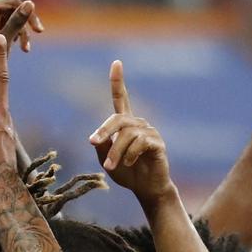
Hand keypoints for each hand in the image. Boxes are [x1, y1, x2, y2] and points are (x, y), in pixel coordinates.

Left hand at [0, 0, 42, 83]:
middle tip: (40, 31)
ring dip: (25, 30)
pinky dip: (21, 35)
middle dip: (26, 17)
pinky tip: (25, 49)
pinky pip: (14, 25)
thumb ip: (17, 23)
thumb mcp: (2, 42)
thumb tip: (31, 3)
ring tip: (28, 47)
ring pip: (16, 15)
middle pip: (12, 3)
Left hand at [87, 60, 173, 204]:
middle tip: (93, 143)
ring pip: (127, 134)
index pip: (122, 99)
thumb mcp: (106, 160)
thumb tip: (96, 138)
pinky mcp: (157, 144)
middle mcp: (139, 124)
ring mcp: (150, 132)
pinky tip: (130, 163)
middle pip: (118, 119)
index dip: (118, 81)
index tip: (116, 63)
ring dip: (116, 151)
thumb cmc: (127, 174)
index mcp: (126, 125)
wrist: (146, 189)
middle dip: (104, 131)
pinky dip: (130, 154)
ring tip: (111, 165)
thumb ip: (101, 147)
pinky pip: (140, 143)